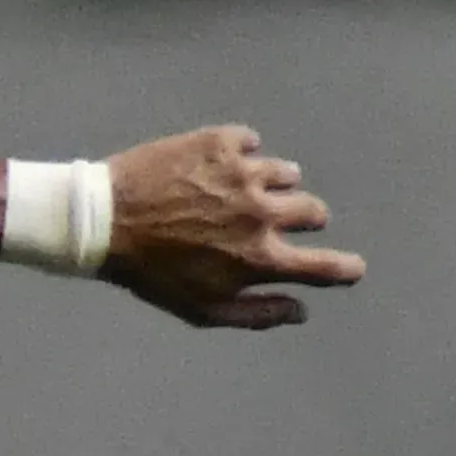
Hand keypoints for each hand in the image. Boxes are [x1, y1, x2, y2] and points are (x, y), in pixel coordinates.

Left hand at [100, 124, 362, 329]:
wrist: (101, 220)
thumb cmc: (150, 274)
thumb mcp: (201, 309)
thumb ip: (257, 313)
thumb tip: (301, 312)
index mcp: (259, 258)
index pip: (323, 266)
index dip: (344, 269)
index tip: (354, 269)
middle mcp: (261, 213)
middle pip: (312, 210)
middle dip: (304, 218)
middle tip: (278, 220)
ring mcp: (244, 173)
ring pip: (286, 173)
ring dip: (273, 184)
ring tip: (241, 192)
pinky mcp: (222, 141)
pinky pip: (250, 142)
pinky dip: (240, 154)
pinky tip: (215, 168)